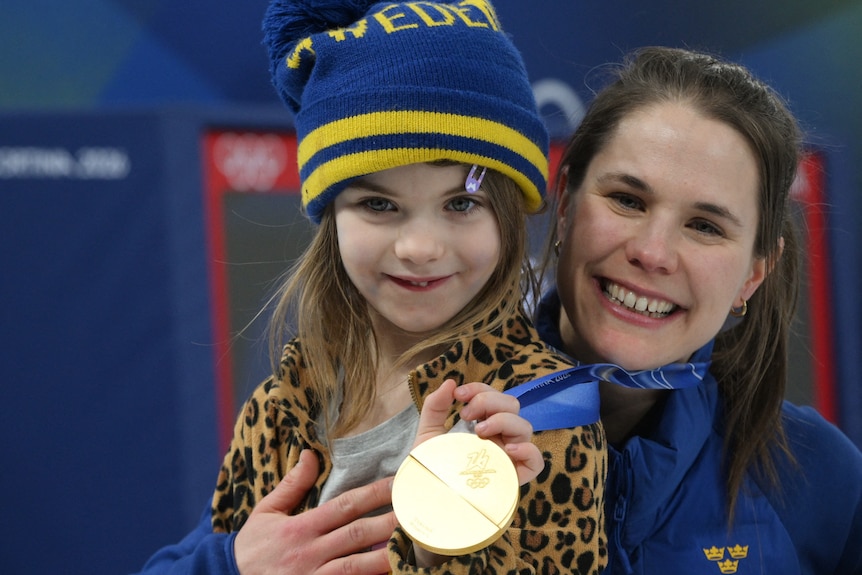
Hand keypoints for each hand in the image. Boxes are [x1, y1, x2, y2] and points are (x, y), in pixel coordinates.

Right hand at [234, 449, 397, 574]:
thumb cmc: (251, 549)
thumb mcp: (265, 513)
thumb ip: (291, 485)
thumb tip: (310, 454)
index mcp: (300, 527)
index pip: (345, 505)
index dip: (374, 493)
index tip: (400, 481)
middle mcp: (310, 551)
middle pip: (358, 533)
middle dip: (390, 521)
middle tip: (419, 508)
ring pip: (357, 565)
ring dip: (386, 554)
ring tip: (413, 544)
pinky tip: (390, 572)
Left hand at [416, 379, 544, 485]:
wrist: (425, 498)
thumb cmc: (431, 467)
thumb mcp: (428, 433)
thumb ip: (435, 406)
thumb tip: (450, 382)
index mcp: (483, 424)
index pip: (494, 397)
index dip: (480, 389)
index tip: (459, 394)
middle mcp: (499, 438)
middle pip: (512, 406)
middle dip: (489, 401)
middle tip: (466, 415)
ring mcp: (508, 457)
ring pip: (525, 427)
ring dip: (503, 420)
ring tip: (480, 431)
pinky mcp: (514, 478)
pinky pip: (536, 461)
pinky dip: (527, 451)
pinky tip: (505, 451)